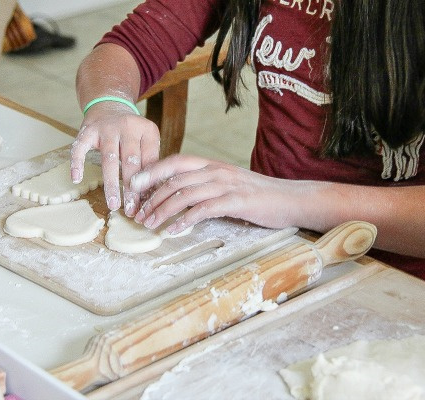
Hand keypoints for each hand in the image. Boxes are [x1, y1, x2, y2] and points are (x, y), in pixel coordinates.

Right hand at [70, 103, 159, 213]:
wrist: (109, 104)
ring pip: (109, 159)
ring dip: (111, 184)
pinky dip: (77, 163)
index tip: (147, 205)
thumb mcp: (146, 139)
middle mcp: (127, 126)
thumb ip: (149, 162)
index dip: (148, 184)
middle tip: (131, 210)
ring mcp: (106, 128)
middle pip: (131, 162)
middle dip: (132, 189)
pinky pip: (80, 148)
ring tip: (113, 204)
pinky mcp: (88, 130)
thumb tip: (152, 195)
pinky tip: (76, 179)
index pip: (149, 161)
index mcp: (146, 130)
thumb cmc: (130, 132)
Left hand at [130, 154, 296, 233]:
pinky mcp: (236, 201)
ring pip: (185, 193)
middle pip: (175, 179)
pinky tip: (174, 230)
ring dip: (163, 210)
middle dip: (151, 197)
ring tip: (150, 225)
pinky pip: (204, 209)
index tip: (133, 185)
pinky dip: (185, 220)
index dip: (152, 172)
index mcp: (212, 165)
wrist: (291, 199)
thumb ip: (204, 185)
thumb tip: (176, 196)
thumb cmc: (257, 195)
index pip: (175, 162)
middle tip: (138, 214)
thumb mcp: (227, 184)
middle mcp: (216, 170)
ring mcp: (226, 184)